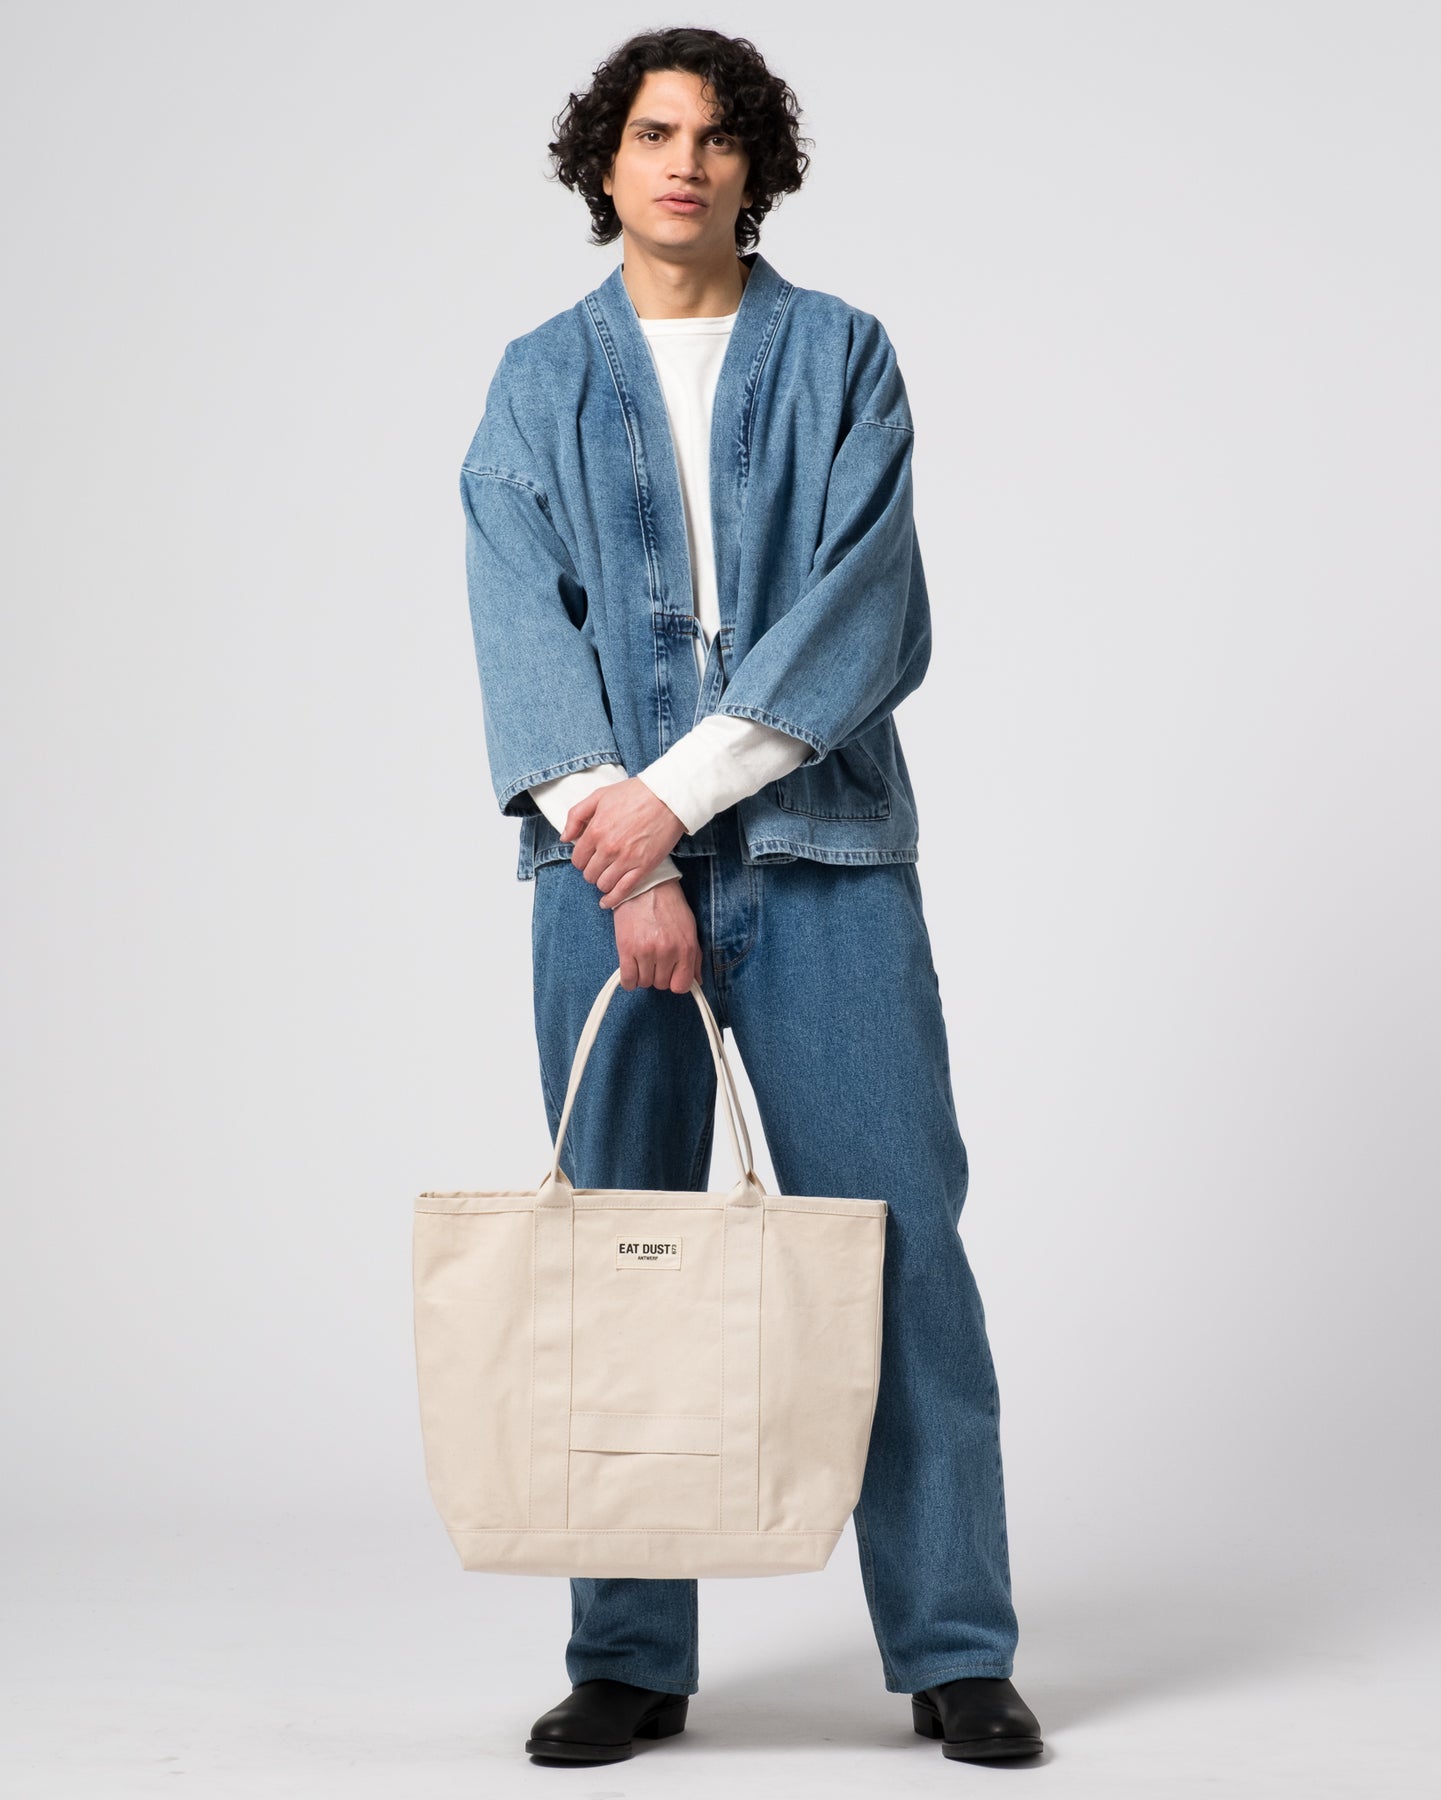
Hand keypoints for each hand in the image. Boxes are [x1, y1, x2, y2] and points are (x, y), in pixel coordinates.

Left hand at [564, 777, 686, 909]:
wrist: (668, 797)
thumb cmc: (635, 793)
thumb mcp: (599, 796)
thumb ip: (576, 816)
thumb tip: (564, 837)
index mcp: (595, 830)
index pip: (578, 859)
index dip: (581, 860)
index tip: (588, 857)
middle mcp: (608, 848)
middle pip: (589, 874)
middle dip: (591, 871)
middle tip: (599, 865)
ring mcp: (626, 859)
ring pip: (603, 884)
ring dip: (602, 882)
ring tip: (607, 876)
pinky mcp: (643, 867)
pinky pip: (623, 891)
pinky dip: (612, 899)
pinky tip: (607, 902)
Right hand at [611, 875, 702, 993]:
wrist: (645, 886)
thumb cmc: (669, 905)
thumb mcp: (689, 929)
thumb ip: (695, 957)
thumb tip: (697, 981)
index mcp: (685, 948)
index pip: (681, 985)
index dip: (675, 982)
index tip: (671, 975)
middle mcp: (667, 952)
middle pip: (662, 985)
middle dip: (659, 975)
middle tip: (656, 959)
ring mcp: (646, 952)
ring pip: (644, 983)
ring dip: (644, 975)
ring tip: (643, 958)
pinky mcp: (627, 949)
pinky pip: (628, 980)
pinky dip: (629, 980)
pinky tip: (631, 968)